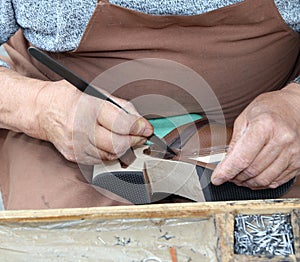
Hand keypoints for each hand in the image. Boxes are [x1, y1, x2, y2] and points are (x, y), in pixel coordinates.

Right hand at [36, 80, 152, 164]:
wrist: (42, 110)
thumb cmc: (70, 97)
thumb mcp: (97, 92)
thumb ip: (121, 107)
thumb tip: (140, 122)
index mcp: (88, 107)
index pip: (122, 124)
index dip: (139, 128)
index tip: (147, 128)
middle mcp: (81, 128)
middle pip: (118, 144)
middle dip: (135, 140)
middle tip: (140, 135)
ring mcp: (76, 145)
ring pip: (112, 155)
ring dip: (124, 148)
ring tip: (127, 138)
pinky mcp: (74, 156)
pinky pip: (101, 160)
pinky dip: (111, 152)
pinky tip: (110, 142)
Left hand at [211, 83, 299, 188]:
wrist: (295, 106)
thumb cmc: (269, 108)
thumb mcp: (244, 118)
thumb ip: (235, 141)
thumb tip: (226, 162)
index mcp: (265, 125)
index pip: (242, 158)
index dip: (227, 171)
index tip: (217, 178)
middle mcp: (281, 139)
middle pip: (252, 170)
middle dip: (235, 177)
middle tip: (226, 176)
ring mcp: (292, 152)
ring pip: (264, 179)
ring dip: (247, 183)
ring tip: (238, 177)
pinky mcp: (298, 161)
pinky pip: (276, 181)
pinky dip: (261, 184)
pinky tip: (253, 178)